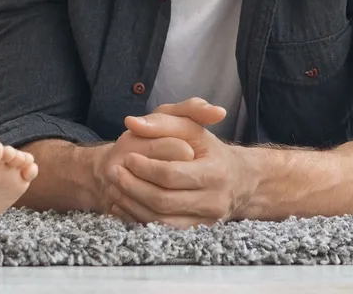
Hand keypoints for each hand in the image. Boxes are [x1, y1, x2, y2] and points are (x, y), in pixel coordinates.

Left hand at [104, 99, 254, 228]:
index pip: (171, 175)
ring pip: (161, 220)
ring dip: (132, 205)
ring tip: (115, 188)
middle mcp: (213, 201)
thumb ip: (162, 121)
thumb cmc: (209, 149)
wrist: (238, 179)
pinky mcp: (197, 231)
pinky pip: (163, 231)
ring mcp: (206, 220)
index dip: (144, 167)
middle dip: (133, 187)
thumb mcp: (191, 128)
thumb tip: (131, 123)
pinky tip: (125, 205)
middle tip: (114, 173)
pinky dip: (139, 218)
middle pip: (163, 201)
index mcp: (214, 172)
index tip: (126, 157)